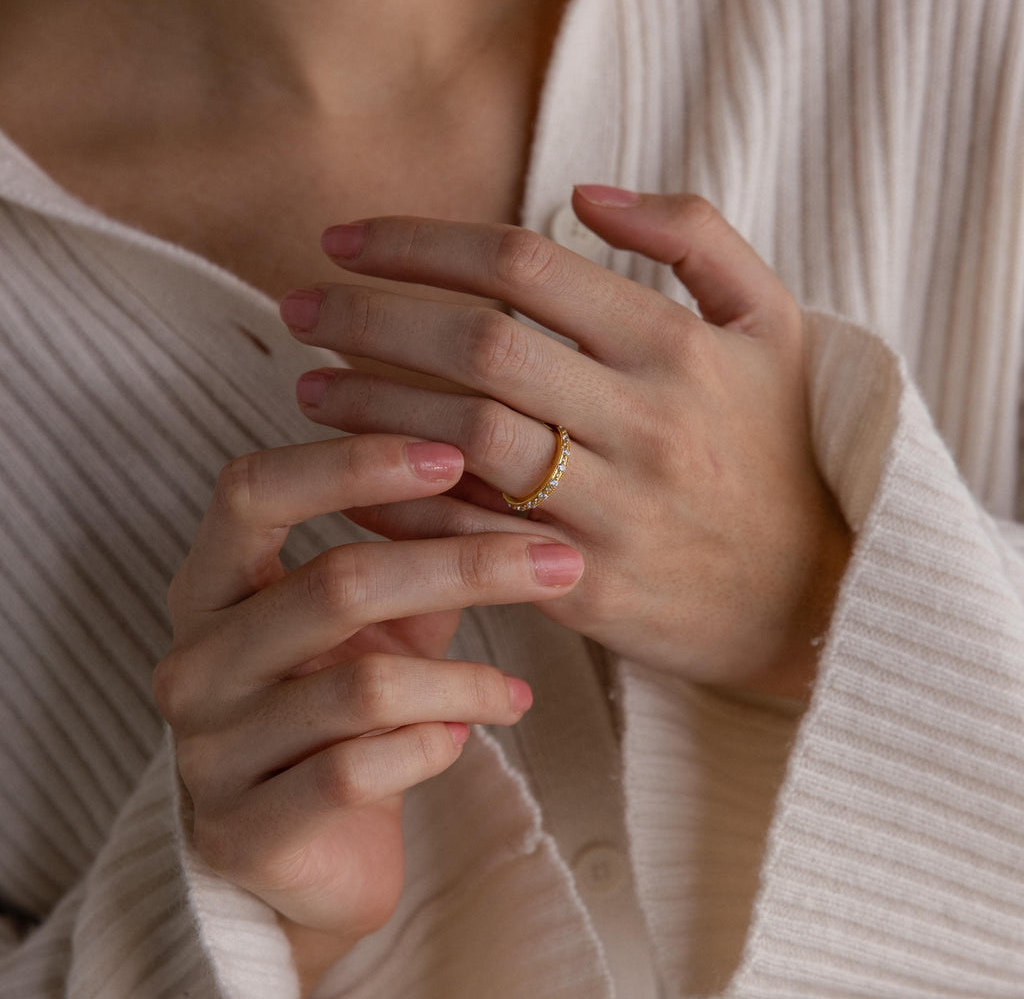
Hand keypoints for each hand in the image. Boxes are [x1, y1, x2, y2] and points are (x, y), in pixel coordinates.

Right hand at [152, 434, 582, 983]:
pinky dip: (432, 747)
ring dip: (464, 683)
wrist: (310, 848)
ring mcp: (209, 750)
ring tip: (514, 690)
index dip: (351, 462)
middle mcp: (193, 660)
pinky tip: (461, 740)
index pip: (253, 490)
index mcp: (210, 586)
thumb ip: (420, 552)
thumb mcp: (384, 621)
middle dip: (461, 566)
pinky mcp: (244, 832)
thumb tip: (503, 473)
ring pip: (363, 687)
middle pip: (335, 582)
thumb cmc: (345, 706)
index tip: (453, 454)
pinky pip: (359, 771)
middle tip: (557, 562)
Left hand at [279, 189, 849, 697]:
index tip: (346, 240)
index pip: (521, 268)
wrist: (810, 597)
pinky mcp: (587, 587)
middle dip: (370, 316)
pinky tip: (352, 480)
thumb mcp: (772, 325)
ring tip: (309, 387)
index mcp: (678, 347)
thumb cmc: (778, 450)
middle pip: (478, 346)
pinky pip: (472, 535)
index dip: (419, 243)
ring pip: (465, 440)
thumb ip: (695, 236)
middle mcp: (645, 423)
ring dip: (371, 408)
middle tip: (299, 309)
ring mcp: (615, 511)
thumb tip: (585, 192)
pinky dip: (402, 504)